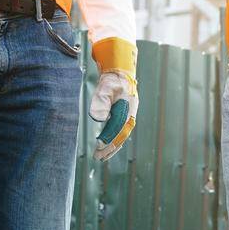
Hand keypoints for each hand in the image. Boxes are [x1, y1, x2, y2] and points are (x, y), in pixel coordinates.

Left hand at [91, 38, 137, 161]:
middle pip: (122, 136)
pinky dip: (114, 140)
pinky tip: (106, 146)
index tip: (99, 146)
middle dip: (110, 148)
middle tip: (98, 157)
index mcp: (128, 108)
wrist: (120, 72)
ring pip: (122, 136)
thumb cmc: (112, 79)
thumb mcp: (105, 87)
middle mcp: (130, 114)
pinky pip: (120, 132)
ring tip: (101, 156)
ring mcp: (129, 115)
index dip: (109, 138)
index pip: (118, 127)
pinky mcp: (125, 116)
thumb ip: (101, 101)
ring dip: (112, 147)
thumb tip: (99, 118)